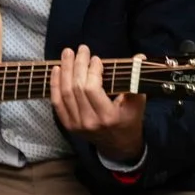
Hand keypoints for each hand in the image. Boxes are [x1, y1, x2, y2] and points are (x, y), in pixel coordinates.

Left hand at [50, 45, 145, 162]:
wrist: (118, 145)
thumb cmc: (130, 120)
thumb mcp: (138, 102)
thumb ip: (137, 79)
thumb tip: (140, 56)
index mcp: (108, 116)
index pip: (93, 89)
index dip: (92, 71)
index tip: (97, 59)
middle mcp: (89, 121)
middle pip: (76, 88)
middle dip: (78, 65)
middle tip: (81, 49)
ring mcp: (76, 124)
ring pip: (64, 93)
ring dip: (65, 71)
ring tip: (67, 54)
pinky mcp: (67, 124)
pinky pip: (56, 102)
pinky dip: (55, 84)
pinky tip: (57, 70)